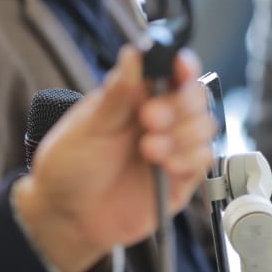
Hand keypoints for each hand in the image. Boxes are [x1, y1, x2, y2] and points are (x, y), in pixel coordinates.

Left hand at [14, 46, 214, 271]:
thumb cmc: (69, 167)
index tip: (180, 66)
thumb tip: (134, 54)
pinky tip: (164, 165)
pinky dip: (189, 160)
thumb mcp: (87, 127)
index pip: (171, 73)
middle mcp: (157, 120)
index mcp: (134, 99)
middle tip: (149, 117)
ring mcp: (171, 149)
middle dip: (180, 104)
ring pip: (205, 128)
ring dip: (183, 135)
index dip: (182, 66)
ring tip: (148, 148)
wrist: (66, 217)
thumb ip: (117, 94)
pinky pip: (203, 163)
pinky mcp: (179, 181)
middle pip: (195, 97)